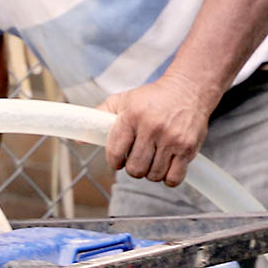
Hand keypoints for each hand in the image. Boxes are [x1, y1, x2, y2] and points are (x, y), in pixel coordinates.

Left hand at [97, 75, 216, 187]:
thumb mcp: (123, 100)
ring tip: (153, 159)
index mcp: (132, 116)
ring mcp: (172, 139)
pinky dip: (168, 178)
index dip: (115, 161)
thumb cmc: (152, 98)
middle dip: (133, 168)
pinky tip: (166, 167)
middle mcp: (152, 128)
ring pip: (153, 175)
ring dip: (151, 172)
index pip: (115, 153)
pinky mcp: (189, 148)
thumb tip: (78, 138)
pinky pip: (174, 178)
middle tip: (137, 159)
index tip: (119, 158)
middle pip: (135, 169)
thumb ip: (99, 117)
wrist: (189, 90)